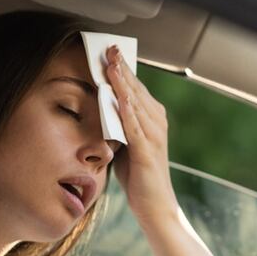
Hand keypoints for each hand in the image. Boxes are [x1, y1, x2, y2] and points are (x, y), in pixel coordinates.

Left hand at [104, 45, 177, 221]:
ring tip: (111, 64)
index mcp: (152, 119)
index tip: (109, 50)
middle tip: (109, 48)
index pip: (135, 88)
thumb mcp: (124, 144)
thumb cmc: (139, 177)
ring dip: (123, 83)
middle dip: (122, 68)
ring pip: (136, 103)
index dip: (123, 68)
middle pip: (136, 89)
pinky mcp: (148, 151)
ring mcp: (154, 136)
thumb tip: (100, 107)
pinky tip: (118, 96)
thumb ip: (117, 125)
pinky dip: (126, 110)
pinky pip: (135, 126)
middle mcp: (157, 123)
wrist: (155, 207)